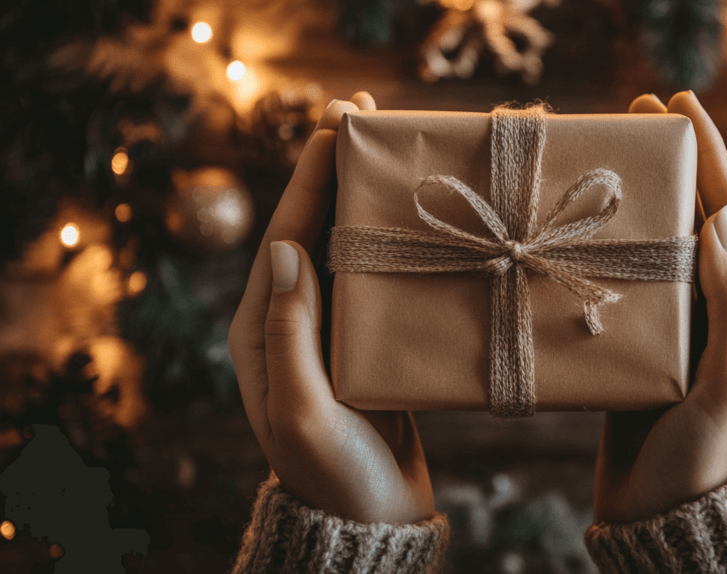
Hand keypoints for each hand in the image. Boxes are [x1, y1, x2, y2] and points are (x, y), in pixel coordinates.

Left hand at [229, 92, 433, 524]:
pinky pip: (377, 278)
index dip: (308, 178)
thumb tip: (285, 247)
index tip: (334, 127)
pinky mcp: (366, 342)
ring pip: (348, 247)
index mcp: (262, 329)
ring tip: (393, 151)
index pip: (284, 237)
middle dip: (336, 172)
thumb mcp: (302, 409)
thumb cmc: (331, 473)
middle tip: (363, 116)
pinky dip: (394, 240)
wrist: (370, 519)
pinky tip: (421, 217)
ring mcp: (330, 328)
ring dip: (366, 197)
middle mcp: (292, 319)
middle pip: (313, 229)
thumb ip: (288, 333)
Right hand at [593, 92, 726, 523]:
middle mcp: (722, 315)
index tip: (685, 108)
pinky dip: (614, 249)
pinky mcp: (647, 351)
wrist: (668, 522)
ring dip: (644, 200)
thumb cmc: (707, 462)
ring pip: (664, 249)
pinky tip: (587, 232)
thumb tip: (723, 226)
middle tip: (642, 114)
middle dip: (678, 165)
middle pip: (700, 222)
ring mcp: (683, 330)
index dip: (714, 160)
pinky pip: (633, 286)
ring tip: (613, 158)